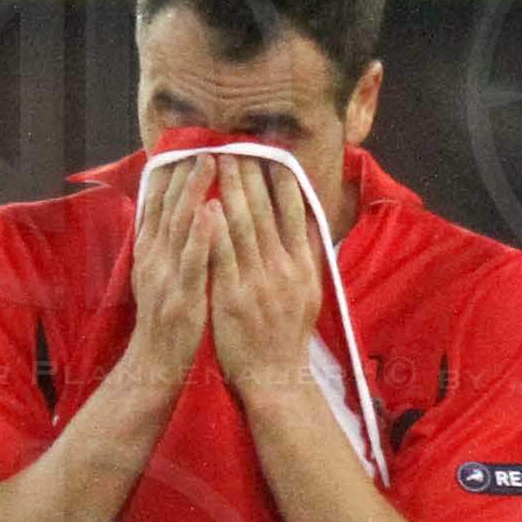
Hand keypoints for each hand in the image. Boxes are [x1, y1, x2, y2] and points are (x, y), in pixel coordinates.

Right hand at [120, 152, 218, 391]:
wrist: (155, 362)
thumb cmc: (165, 317)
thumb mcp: (157, 274)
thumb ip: (165, 242)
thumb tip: (175, 210)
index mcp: (150, 250)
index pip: (158, 202)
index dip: (171, 172)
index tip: (187, 143)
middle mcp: (154, 256)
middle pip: (168, 205)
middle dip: (185, 171)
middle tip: (203, 140)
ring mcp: (166, 274)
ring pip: (179, 224)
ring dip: (194, 190)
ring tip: (210, 160)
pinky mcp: (182, 293)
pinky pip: (193, 259)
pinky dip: (201, 233)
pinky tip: (212, 211)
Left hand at [207, 155, 325, 398]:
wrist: (276, 377)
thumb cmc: (288, 335)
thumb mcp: (311, 292)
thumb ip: (310, 255)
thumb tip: (313, 219)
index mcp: (301, 265)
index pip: (293, 212)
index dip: (281, 179)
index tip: (271, 152)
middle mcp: (282, 269)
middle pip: (267, 212)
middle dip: (252, 176)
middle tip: (238, 145)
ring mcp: (257, 283)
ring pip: (244, 228)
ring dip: (232, 192)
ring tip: (220, 162)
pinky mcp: (231, 298)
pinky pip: (223, 258)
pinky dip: (216, 231)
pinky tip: (208, 207)